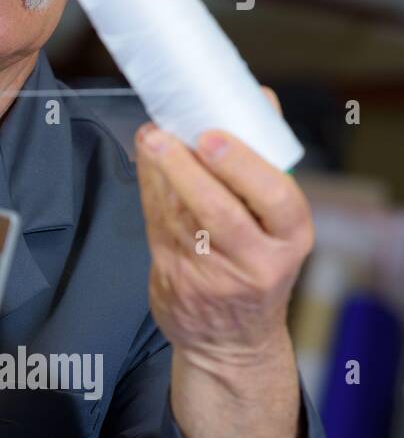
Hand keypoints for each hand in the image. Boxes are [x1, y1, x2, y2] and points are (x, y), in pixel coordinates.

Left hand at [134, 88, 313, 374]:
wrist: (230, 340)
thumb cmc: (256, 263)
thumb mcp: (277, 224)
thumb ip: (264, 165)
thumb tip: (259, 97)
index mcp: (291, 239)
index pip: (276, 199)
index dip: (242, 165)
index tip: (212, 137)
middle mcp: (257, 261)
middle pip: (219, 211)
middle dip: (185, 169)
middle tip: (162, 135)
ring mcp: (212, 276)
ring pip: (180, 217)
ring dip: (159, 173)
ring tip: (151, 139)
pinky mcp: (175, 281)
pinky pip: (157, 227)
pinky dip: (149, 191)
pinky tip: (146, 164)